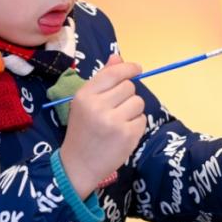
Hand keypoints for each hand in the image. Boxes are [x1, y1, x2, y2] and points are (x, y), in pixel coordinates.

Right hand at [58, 54, 145, 198]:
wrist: (78, 164)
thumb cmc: (82, 130)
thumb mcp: (85, 102)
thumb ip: (102, 79)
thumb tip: (118, 57)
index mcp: (85, 95)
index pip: (113, 73)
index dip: (128, 68)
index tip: (137, 69)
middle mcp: (98, 106)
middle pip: (129, 87)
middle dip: (127, 95)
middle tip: (116, 109)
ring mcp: (113, 122)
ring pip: (138, 102)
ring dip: (133, 110)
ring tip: (119, 121)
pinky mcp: (127, 136)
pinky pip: (142, 119)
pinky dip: (136, 125)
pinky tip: (122, 133)